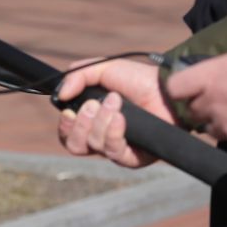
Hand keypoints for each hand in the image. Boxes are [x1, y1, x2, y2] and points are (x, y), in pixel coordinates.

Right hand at [55, 58, 173, 168]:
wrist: (166, 88)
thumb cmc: (137, 79)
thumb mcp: (102, 69)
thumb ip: (76, 76)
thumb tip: (60, 95)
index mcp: (92, 120)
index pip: (68, 134)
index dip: (65, 125)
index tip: (70, 110)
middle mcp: (102, 137)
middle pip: (75, 146)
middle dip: (79, 124)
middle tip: (93, 105)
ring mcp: (117, 148)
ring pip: (94, 146)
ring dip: (100, 122)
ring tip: (115, 102)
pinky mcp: (134, 157)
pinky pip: (114, 153)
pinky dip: (113, 132)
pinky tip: (121, 117)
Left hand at [164, 33, 226, 152]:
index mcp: (210, 76)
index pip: (175, 86)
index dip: (182, 86)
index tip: (192, 84)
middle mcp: (211, 104)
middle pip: (193, 110)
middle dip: (203, 107)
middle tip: (220, 101)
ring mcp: (226, 128)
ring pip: (212, 130)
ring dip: (221, 125)